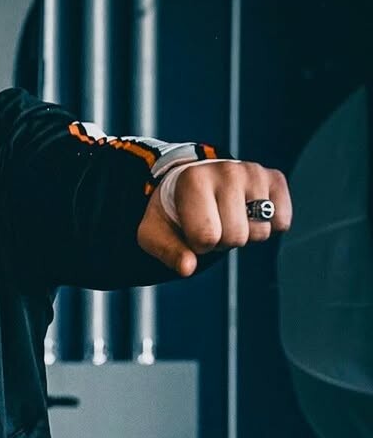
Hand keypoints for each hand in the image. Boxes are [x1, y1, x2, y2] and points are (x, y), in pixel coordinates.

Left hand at [137, 160, 292, 275]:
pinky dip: (269, 226)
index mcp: (193, 180)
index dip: (198, 244)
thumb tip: (187, 268)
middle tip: (212, 223)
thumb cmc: (174, 212)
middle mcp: (226, 170)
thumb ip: (168, 252)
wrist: (191, 183)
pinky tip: (249, 214)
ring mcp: (253, 172)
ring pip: (261, 232)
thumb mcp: (155, 233)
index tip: (191, 230)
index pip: (207, 237)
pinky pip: (282, 221)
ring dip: (244, 233)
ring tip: (227, 216)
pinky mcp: (274, 178)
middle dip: (222, 240)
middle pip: (236, 237)